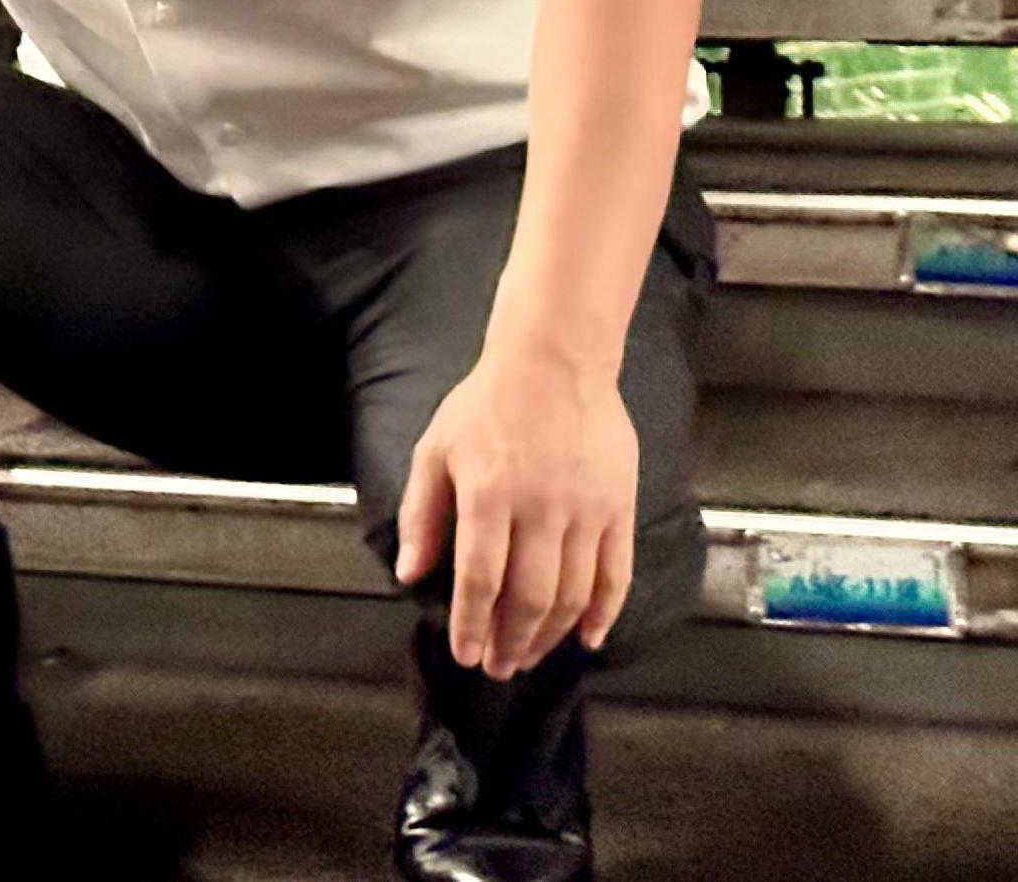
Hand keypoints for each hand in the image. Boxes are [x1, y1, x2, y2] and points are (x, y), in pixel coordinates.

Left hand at [394, 346, 643, 678]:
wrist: (555, 364)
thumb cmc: (486, 406)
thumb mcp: (435, 451)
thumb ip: (422, 515)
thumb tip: (410, 574)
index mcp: (488, 495)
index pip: (479, 579)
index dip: (470, 624)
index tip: (465, 654)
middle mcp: (540, 509)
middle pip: (528, 597)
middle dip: (510, 641)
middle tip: (498, 668)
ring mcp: (586, 511)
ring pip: (572, 593)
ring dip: (550, 636)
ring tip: (529, 657)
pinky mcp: (620, 509)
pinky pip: (616, 573)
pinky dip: (603, 612)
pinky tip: (586, 638)